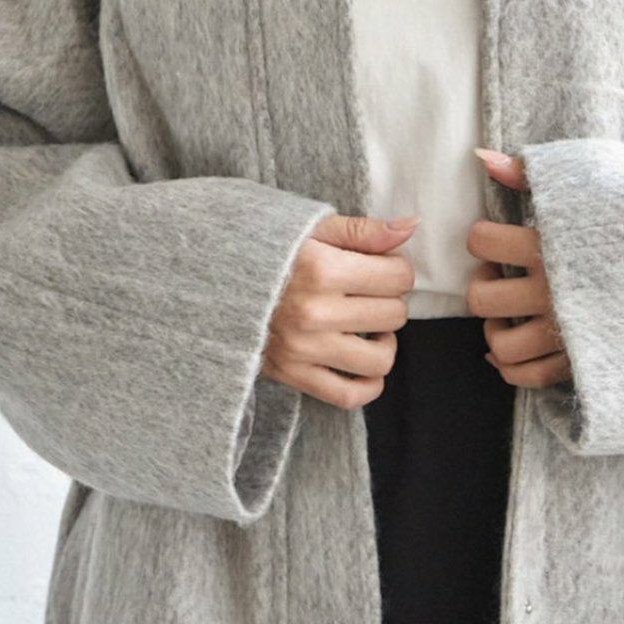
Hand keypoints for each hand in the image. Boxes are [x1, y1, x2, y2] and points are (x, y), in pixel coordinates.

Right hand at [262, 213, 417, 409]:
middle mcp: (315, 313)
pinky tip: (364, 362)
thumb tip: (412, 227)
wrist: (211, 283)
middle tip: (370, 293)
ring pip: (380, 360)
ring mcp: (304, 349)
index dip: (397, 269)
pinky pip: (348, 396)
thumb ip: (365, 231)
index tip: (380, 268)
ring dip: (383, 342)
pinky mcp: (292, 375)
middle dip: (389, 301)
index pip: (398, 277)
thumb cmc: (269, 251)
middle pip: (394, 315)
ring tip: (369, 327)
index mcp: (322, 270)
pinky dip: (368, 385)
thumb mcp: (313, 230)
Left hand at [467, 149, 573, 388]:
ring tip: (508, 309)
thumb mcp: (593, 178)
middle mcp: (555, 294)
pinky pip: (529, 376)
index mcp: (553, 248)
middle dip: (483, 283)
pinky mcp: (584, 359)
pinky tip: (515, 340)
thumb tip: (482, 160)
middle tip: (499, 272)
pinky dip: (510, 365)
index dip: (483, 236)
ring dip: (495, 327)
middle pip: (482, 299)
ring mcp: (569, 333)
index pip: (483, 243)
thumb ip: (533, 173)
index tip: (497, 236)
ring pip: (502, 345)